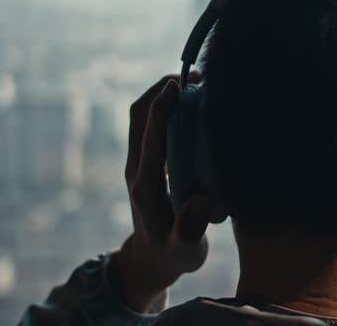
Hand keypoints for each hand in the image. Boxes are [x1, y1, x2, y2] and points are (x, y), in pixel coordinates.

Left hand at [108, 74, 212, 312]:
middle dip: (161, 90)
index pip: (149, 139)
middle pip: (138, 116)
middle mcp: (137, 169)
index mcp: (145, 187)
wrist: (152, 260)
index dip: (161, 110)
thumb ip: (189, 231)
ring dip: (163, 94)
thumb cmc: (173, 254)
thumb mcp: (185, 252)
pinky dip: (169, 107)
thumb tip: (199, 201)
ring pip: (142, 116)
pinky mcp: (147, 160)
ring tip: (197, 82)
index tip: (178, 86)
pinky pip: (152, 124)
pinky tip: (196, 103)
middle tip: (195, 76)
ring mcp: (139, 162)